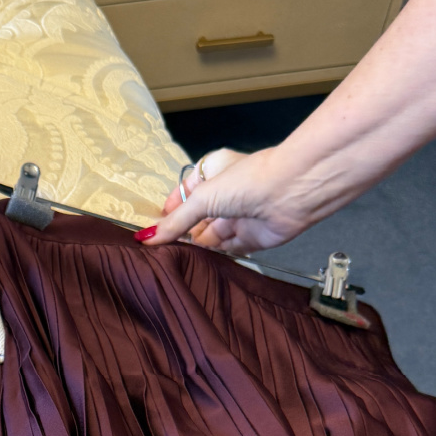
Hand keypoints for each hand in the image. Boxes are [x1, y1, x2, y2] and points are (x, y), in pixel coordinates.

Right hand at [138, 146, 315, 255]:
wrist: (290, 192)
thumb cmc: (245, 182)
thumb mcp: (202, 198)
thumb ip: (175, 222)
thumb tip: (146, 239)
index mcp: (213, 172)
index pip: (185, 192)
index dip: (170, 209)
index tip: (152, 227)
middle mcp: (225, 194)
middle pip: (195, 217)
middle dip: (180, 231)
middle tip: (158, 249)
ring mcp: (237, 216)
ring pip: (208, 235)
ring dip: (194, 245)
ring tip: (172, 258)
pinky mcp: (248, 238)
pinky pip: (224, 250)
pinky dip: (211, 256)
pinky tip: (195, 263)